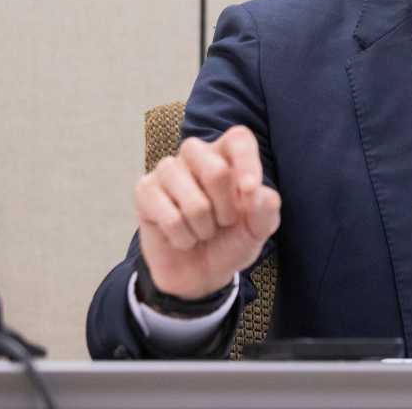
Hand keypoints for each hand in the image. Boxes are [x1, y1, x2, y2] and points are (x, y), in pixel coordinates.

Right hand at [133, 125, 280, 298]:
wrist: (200, 272)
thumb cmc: (231, 240)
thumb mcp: (258, 229)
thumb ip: (266, 209)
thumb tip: (256, 192)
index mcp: (227, 154)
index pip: (239, 139)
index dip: (247, 163)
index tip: (250, 192)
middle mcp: (196, 155)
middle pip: (216, 171)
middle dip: (226, 209)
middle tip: (224, 221)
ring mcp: (167, 170)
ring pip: (194, 202)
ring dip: (204, 228)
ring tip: (202, 231)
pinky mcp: (145, 190)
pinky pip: (170, 218)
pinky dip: (183, 237)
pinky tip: (182, 237)